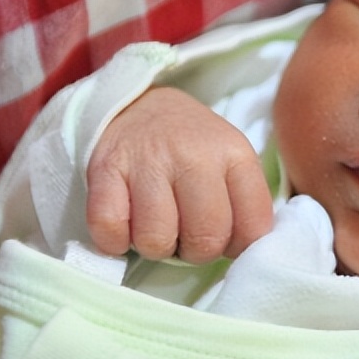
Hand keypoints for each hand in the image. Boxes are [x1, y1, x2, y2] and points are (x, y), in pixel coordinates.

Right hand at [86, 86, 273, 262]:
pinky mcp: (106, 168)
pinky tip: (124, 222)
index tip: (221, 235)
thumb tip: (242, 253)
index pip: (252, 229)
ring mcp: (148, 160)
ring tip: (153, 223)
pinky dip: (114, 239)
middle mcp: (194, 154)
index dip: (236, 246)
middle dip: (192, 250)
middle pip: (204, 240)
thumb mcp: (230, 161)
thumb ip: (244, 205)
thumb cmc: (188, 148)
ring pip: (156, 240)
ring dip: (153, 245)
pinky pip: (110, 230)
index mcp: (235, 153)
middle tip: (182, 232)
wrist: (135, 105)